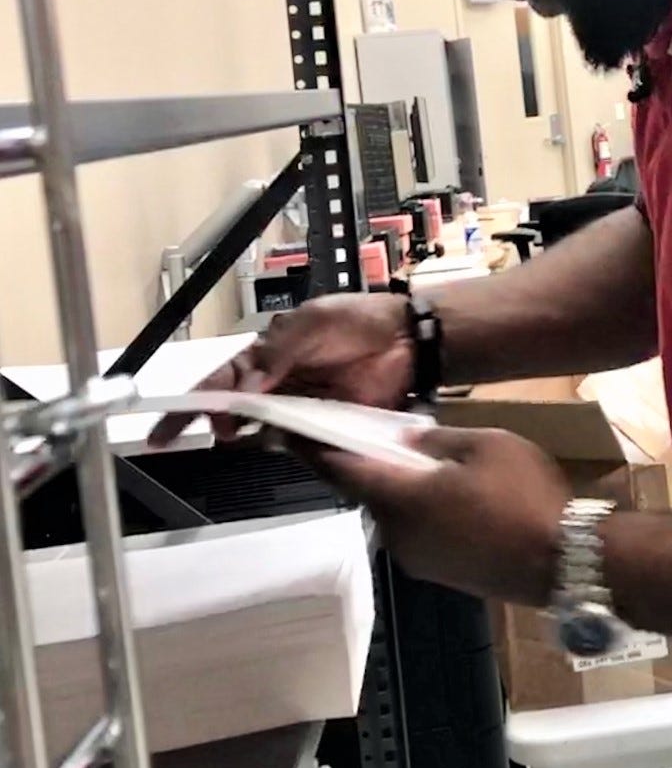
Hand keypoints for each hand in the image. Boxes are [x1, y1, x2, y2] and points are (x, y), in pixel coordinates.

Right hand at [148, 293, 413, 447]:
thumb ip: (279, 352)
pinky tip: (281, 445)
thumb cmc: (359, 321)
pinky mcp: (325, 425)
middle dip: (218, 423)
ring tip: (243, 439)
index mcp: (266, 355)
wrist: (408, 338)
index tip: (166, 428)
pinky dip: (286, 445)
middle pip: (234, 410)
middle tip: (219, 432)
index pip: (220, 380)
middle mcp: (276, 383)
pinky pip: (298, 440)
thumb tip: (248, 385)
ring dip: (251, 437)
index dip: (192, 403)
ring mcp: (300, 407)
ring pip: (262, 429)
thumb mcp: (314, 322)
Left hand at [303, 426, 569, 605]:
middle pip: (371, 493)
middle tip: (389, 437)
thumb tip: (408, 443)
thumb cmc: (522, 495)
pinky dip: (427, 511)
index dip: (311, 449)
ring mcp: (419, 560)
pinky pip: (422, 533)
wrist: (563, 561)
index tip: (287, 432)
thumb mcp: (486, 445)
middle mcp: (397, 534)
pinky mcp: (442, 574)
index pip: (340, 470)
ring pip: (399, 514)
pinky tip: (459, 498)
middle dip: (373, 466)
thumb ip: (438, 441)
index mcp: (400, 498)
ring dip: (407, 490)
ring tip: (438, 467)